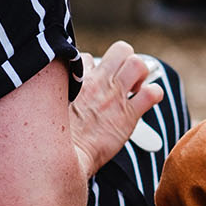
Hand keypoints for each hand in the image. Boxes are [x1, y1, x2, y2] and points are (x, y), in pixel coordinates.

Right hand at [69, 41, 163, 176]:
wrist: (62, 156)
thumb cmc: (56, 135)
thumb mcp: (51, 103)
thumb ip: (59, 91)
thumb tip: (59, 90)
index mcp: (77, 79)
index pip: (88, 57)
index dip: (93, 69)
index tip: (93, 81)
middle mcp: (98, 82)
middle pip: (121, 50)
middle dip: (126, 61)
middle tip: (123, 78)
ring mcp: (114, 96)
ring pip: (138, 64)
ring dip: (141, 74)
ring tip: (135, 88)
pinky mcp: (128, 115)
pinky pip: (152, 93)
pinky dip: (154, 94)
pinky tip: (147, 101)